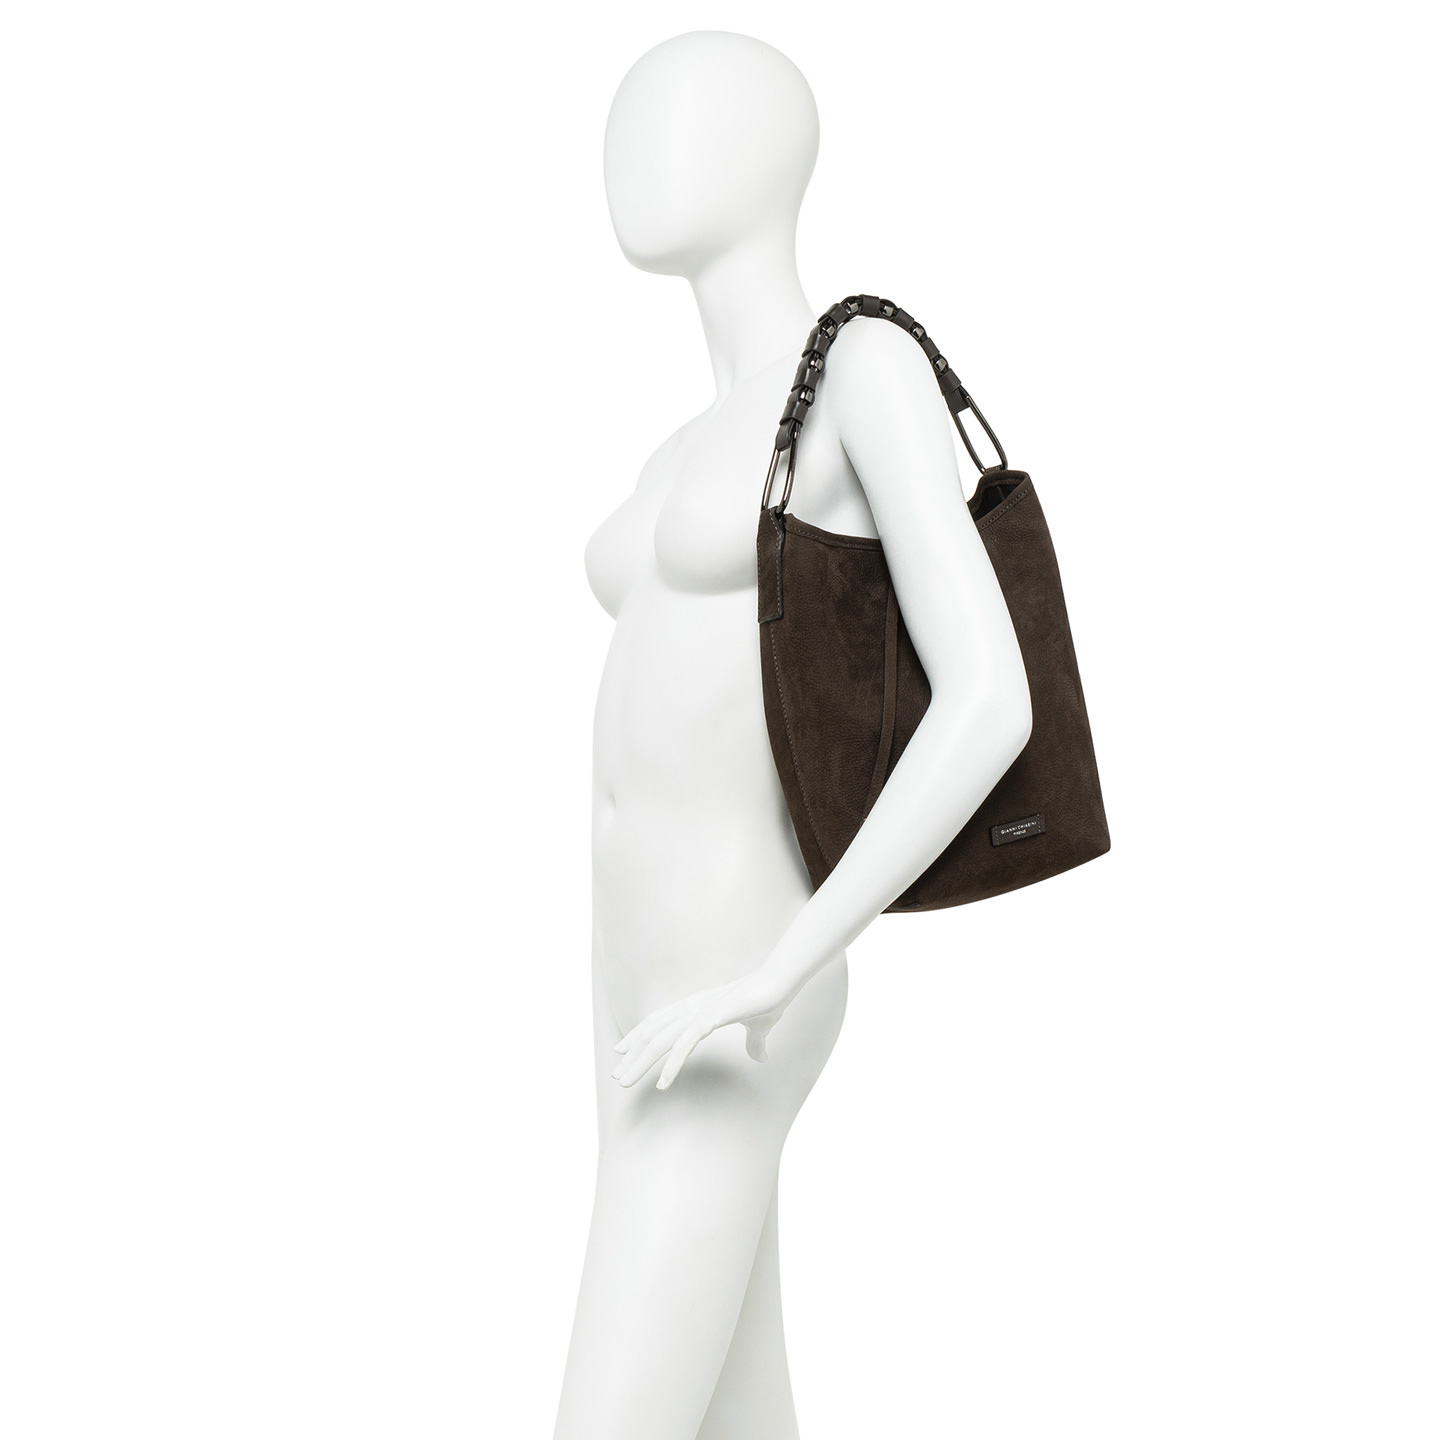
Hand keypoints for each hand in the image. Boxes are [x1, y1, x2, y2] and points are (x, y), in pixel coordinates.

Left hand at [611, 964, 797, 1090]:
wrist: (780, 984)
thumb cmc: (768, 1001)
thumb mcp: (758, 1028)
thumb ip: (753, 1043)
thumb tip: (760, 1057)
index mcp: (696, 1007)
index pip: (658, 1022)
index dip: (638, 1036)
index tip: (622, 1052)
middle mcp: (690, 1008)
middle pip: (652, 1033)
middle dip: (633, 1056)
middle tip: (618, 1078)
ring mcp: (698, 1013)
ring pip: (660, 1041)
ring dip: (640, 1063)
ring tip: (626, 1082)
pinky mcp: (709, 1019)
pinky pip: (683, 1046)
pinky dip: (670, 1066)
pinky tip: (662, 1083)